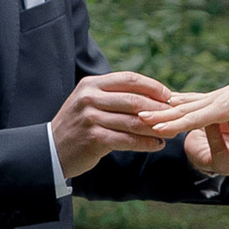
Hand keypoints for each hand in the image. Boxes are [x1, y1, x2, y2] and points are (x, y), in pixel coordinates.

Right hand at [51, 71, 176, 178]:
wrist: (52, 149)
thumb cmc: (79, 125)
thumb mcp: (91, 102)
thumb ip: (116, 97)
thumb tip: (153, 97)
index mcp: (91, 84)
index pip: (129, 79)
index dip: (152, 86)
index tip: (169, 96)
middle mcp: (89, 97)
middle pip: (134, 99)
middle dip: (158, 108)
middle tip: (176, 115)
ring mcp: (90, 117)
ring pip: (132, 121)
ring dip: (156, 128)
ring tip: (171, 132)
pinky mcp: (93, 138)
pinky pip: (126, 140)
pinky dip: (145, 143)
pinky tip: (157, 145)